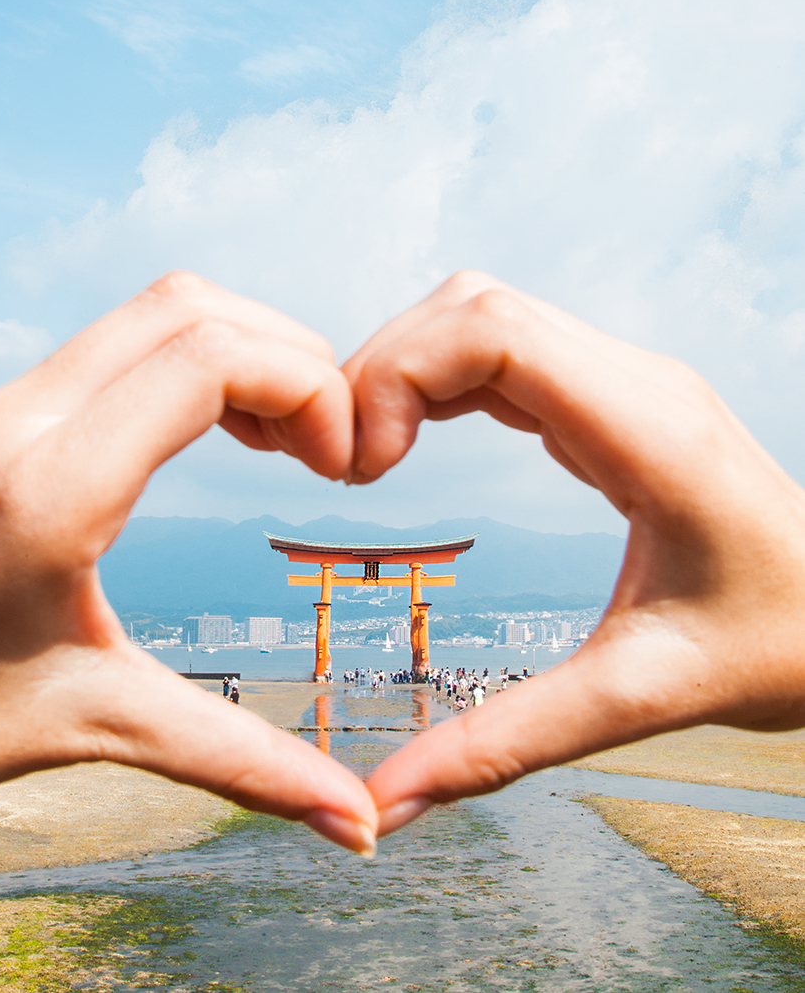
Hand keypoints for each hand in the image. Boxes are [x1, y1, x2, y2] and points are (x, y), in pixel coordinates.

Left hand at [0, 272, 375, 855]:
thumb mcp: (97, 729)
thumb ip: (242, 764)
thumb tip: (357, 819)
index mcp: (47, 492)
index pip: (208, 359)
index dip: (307, 387)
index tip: (339, 466)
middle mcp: (14, 423)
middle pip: (190, 308)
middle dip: (289, 358)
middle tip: (327, 445)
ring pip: (152, 313)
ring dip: (243, 353)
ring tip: (286, 438)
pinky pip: (118, 346)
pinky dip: (195, 365)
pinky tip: (222, 433)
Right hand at [344, 271, 804, 835]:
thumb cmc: (781, 648)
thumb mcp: (638, 698)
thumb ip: (504, 744)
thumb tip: (386, 799)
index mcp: (649, 432)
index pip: (494, 331)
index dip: (399, 374)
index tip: (361, 468)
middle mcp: (638, 384)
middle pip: (475, 307)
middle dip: (385, 367)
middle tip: (346, 464)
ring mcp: (627, 384)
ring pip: (486, 315)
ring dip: (410, 367)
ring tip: (368, 452)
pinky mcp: (613, 402)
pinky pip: (507, 351)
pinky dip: (443, 380)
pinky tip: (415, 437)